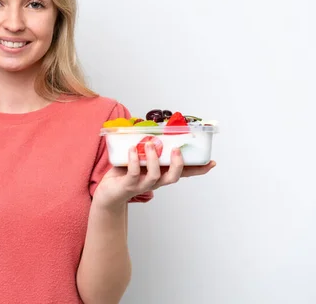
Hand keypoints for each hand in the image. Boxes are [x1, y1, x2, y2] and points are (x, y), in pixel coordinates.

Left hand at [94, 142, 216, 208]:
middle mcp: (155, 181)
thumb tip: (151, 126)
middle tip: (176, 149)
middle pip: (173, 177)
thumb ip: (147, 147)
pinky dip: (133, 160)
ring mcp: (141, 185)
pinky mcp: (127, 185)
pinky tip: (132, 150)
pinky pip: (133, 173)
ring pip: (154, 175)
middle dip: (178, 163)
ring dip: (154, 159)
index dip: (198, 169)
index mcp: (161, 174)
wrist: (108, 194)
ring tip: (150, 144)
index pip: (183, 173)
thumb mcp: (139, 160)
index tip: (211, 162)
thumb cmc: (124, 174)